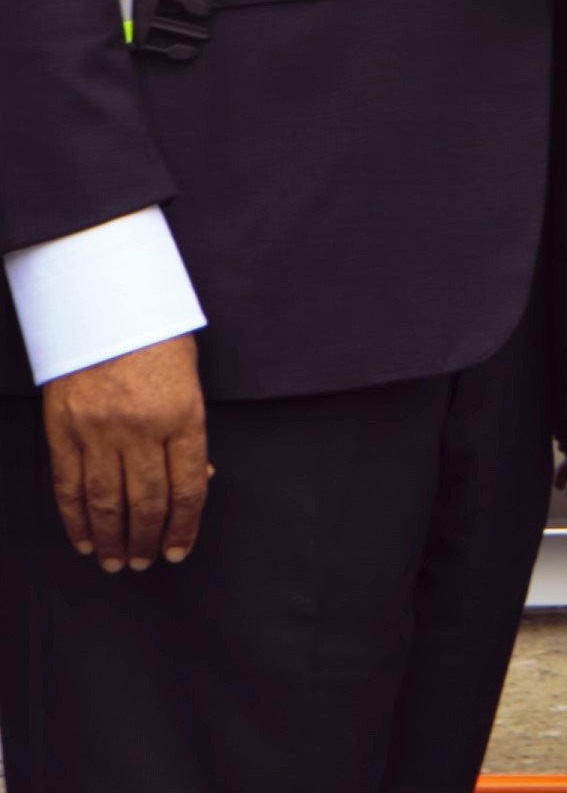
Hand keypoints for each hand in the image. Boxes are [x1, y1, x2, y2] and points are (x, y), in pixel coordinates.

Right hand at [40, 334, 207, 570]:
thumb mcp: (190, 380)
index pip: (188, 485)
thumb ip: (191, 432)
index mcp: (183, 415)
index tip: (179, 550)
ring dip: (114, 538)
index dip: (184, 525)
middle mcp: (141, 429)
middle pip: (147, 500)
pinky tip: (86, 540)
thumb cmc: (157, 341)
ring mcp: (98, 432)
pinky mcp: (63, 431)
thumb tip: (200, 478)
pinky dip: (76, 519)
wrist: (104, 307)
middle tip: (147, 562)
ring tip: (119, 562)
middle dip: (149, 538)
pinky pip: (69, 486)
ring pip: (106, 501)